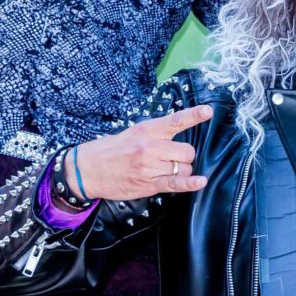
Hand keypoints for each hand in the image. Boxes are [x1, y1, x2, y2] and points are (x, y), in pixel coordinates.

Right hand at [69, 106, 211, 200]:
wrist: (87, 170)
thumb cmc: (111, 150)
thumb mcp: (132, 134)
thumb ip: (156, 135)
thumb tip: (177, 138)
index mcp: (147, 130)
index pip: (175, 120)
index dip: (194, 115)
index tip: (208, 111)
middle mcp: (150, 147)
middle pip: (187, 151)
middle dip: (185, 156)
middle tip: (172, 158)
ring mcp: (150, 167)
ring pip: (184, 168)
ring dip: (182, 171)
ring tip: (165, 170)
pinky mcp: (149, 184)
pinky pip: (176, 184)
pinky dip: (191, 184)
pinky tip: (201, 182)